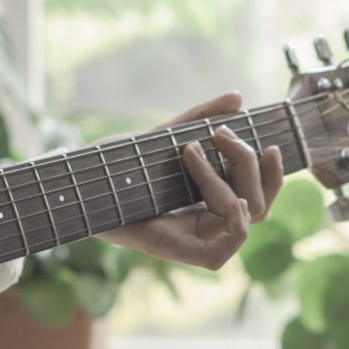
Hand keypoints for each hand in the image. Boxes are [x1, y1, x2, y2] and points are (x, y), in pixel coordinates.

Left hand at [101, 91, 283, 271]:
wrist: (74, 184)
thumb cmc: (114, 163)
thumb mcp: (162, 136)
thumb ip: (198, 117)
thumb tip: (236, 96)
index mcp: (208, 202)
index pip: (259, 196)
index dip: (273, 176)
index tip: (269, 144)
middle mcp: (205, 224)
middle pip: (258, 205)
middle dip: (247, 164)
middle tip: (220, 134)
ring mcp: (193, 240)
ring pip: (242, 219)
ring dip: (226, 181)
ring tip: (191, 151)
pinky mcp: (177, 253)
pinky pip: (222, 252)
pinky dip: (235, 227)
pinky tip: (230, 203)